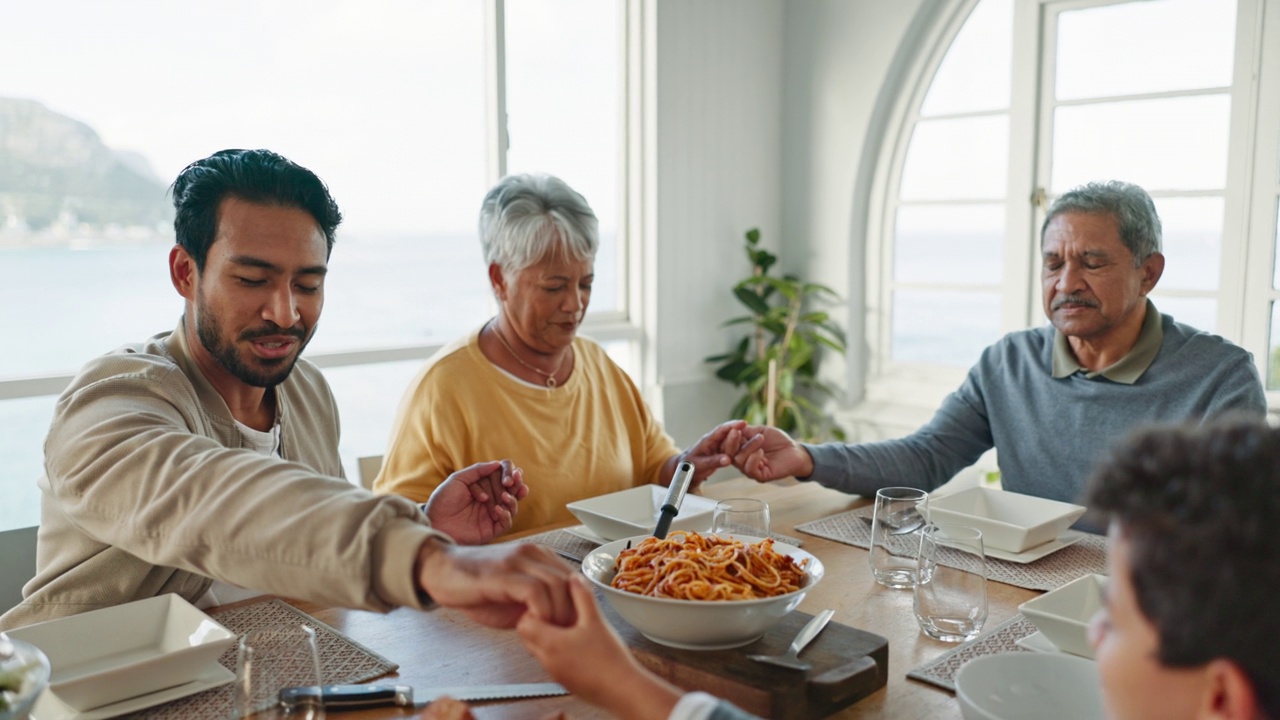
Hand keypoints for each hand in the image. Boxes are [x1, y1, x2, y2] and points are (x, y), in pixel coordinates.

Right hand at [415, 539, 574, 627]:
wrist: (441, 571)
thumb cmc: (475, 586)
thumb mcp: (513, 595)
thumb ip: (538, 601)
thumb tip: (561, 622)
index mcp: (538, 556)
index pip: (574, 580)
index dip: (576, 606)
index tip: (569, 628)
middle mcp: (532, 553)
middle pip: (570, 583)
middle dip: (570, 614)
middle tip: (561, 635)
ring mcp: (517, 560)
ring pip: (557, 586)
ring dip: (556, 616)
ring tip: (546, 633)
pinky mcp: (502, 573)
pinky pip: (535, 592)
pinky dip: (539, 612)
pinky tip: (529, 624)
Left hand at [424, 460, 528, 544]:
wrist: (434, 522)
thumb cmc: (443, 500)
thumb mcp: (458, 479)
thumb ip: (477, 470)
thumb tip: (497, 463)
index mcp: (484, 485)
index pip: (503, 476)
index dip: (509, 473)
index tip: (508, 476)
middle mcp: (491, 498)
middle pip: (512, 489)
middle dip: (516, 485)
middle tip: (512, 482)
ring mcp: (492, 514)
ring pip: (512, 505)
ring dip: (511, 499)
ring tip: (504, 496)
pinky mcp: (491, 529)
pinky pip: (506, 522)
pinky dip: (506, 515)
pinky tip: (497, 509)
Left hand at [517, 574, 681, 719]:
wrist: (622, 690)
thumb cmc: (609, 659)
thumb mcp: (595, 620)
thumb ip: (582, 595)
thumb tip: (574, 577)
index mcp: (550, 643)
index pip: (523, 623)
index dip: (534, 610)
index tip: (550, 604)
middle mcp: (547, 660)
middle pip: (527, 636)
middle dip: (539, 622)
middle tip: (558, 612)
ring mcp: (554, 672)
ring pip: (538, 649)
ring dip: (548, 637)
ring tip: (570, 628)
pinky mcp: (564, 680)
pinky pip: (551, 661)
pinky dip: (557, 650)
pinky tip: (578, 645)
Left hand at [667, 420, 746, 488]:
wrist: (685, 470)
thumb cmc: (690, 467)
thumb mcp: (701, 465)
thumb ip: (714, 461)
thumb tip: (727, 460)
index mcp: (707, 441)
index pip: (721, 430)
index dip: (732, 426)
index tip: (743, 423)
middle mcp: (713, 440)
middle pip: (727, 431)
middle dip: (738, 427)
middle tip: (750, 425)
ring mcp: (717, 444)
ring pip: (730, 438)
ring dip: (740, 435)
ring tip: (752, 434)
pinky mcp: (720, 450)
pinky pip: (731, 445)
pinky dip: (738, 443)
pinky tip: (747, 444)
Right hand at [725, 424, 813, 481]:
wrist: (795, 450)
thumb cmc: (777, 440)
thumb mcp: (760, 431)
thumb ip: (746, 431)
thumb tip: (732, 428)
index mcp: (740, 449)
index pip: (727, 444)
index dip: (727, 436)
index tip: (733, 426)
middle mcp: (743, 460)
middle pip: (729, 454)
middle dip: (731, 442)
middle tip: (736, 431)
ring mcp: (750, 469)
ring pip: (739, 461)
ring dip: (748, 447)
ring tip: (760, 438)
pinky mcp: (760, 476)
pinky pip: (750, 470)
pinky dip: (754, 459)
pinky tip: (761, 451)